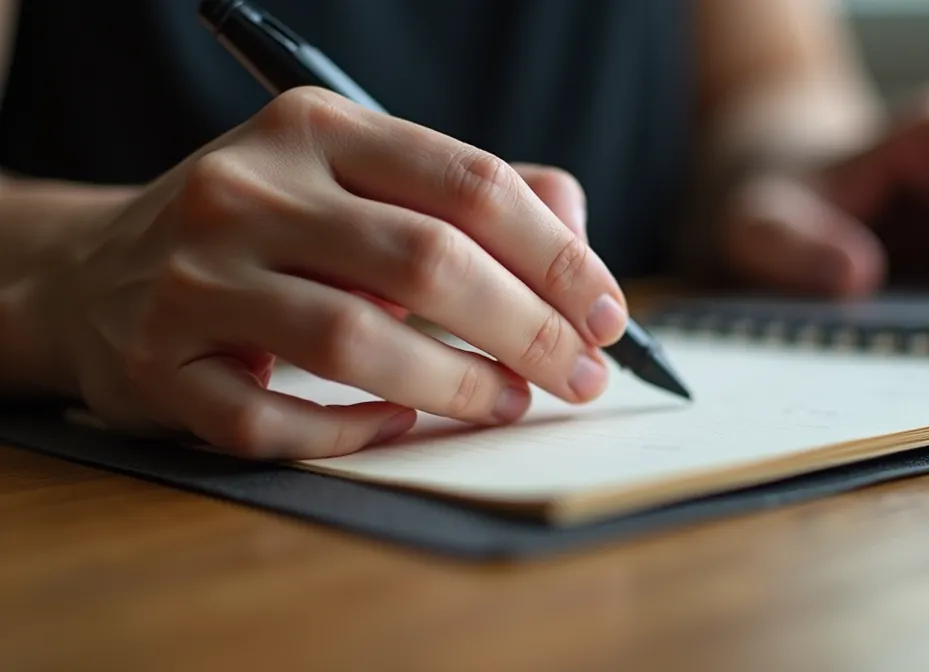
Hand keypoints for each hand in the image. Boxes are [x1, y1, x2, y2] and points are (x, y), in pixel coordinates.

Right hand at [26, 87, 628, 458]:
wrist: (96, 271)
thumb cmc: (269, 231)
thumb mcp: (359, 182)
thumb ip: (473, 199)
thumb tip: (578, 242)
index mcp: (316, 131)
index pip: (468, 184)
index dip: (557, 257)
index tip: (607, 315)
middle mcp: (249, 191)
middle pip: (424, 261)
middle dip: (527, 329)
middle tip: (578, 376)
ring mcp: (194, 279)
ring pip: (353, 342)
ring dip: (458, 386)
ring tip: (510, 402)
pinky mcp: (160, 365)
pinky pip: (274, 421)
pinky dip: (354, 432)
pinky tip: (399, 422)